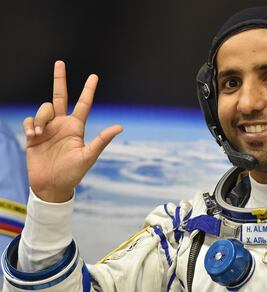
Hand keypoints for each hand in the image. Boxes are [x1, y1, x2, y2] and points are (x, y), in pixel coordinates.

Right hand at [23, 61, 122, 202]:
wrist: (51, 186)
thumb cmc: (72, 173)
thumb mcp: (88, 156)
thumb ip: (102, 140)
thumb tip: (120, 126)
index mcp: (76, 128)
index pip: (83, 104)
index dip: (88, 90)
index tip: (94, 76)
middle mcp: (62, 124)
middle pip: (60, 96)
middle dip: (60, 79)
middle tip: (60, 63)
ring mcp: (47, 129)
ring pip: (43, 109)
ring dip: (40, 117)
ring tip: (39, 134)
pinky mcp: (33, 135)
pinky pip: (29, 120)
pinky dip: (30, 124)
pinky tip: (33, 135)